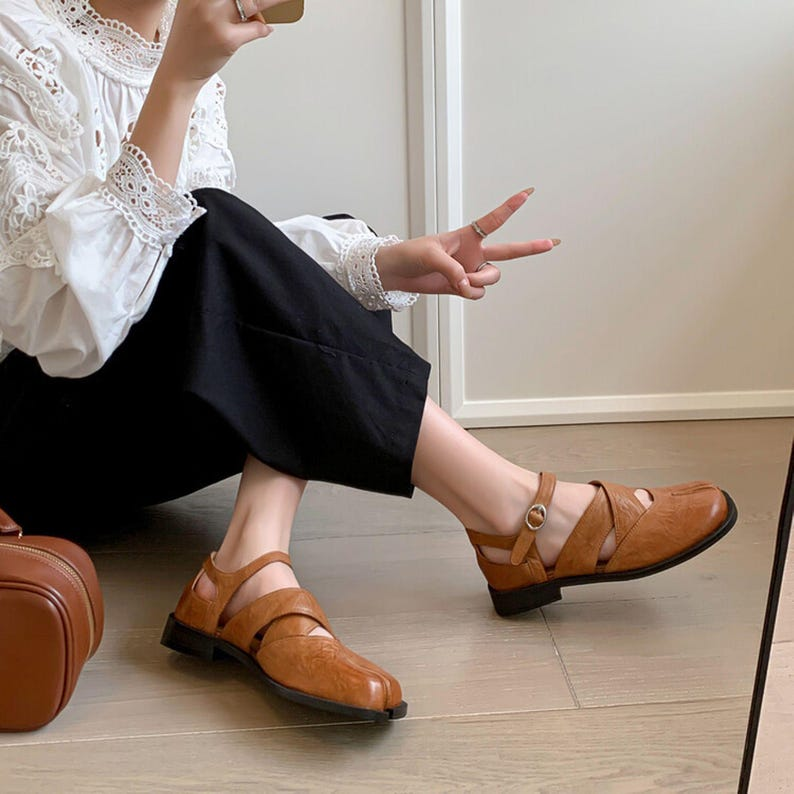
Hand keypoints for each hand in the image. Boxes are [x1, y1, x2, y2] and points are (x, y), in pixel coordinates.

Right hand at [157, 0, 285, 88]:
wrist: (179, 70)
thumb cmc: (191, 42)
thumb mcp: (197, 11)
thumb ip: (219, 3)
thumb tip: (252, 5)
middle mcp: (203, 1)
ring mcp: (215, 20)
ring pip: (252, 3)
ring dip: (273, 1)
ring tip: (286, 2)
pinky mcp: (227, 39)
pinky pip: (255, 28)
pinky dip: (263, 28)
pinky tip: (266, 29)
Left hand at [374, 189, 559, 299]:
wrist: (397, 273)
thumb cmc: (411, 254)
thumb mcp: (430, 255)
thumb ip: (452, 269)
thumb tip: (467, 284)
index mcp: (466, 236)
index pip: (493, 220)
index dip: (510, 207)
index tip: (528, 193)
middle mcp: (473, 253)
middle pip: (508, 250)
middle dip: (531, 248)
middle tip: (552, 243)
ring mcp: (471, 270)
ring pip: (492, 277)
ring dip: (481, 281)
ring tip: (462, 281)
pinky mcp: (464, 286)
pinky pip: (478, 293)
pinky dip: (471, 292)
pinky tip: (459, 288)